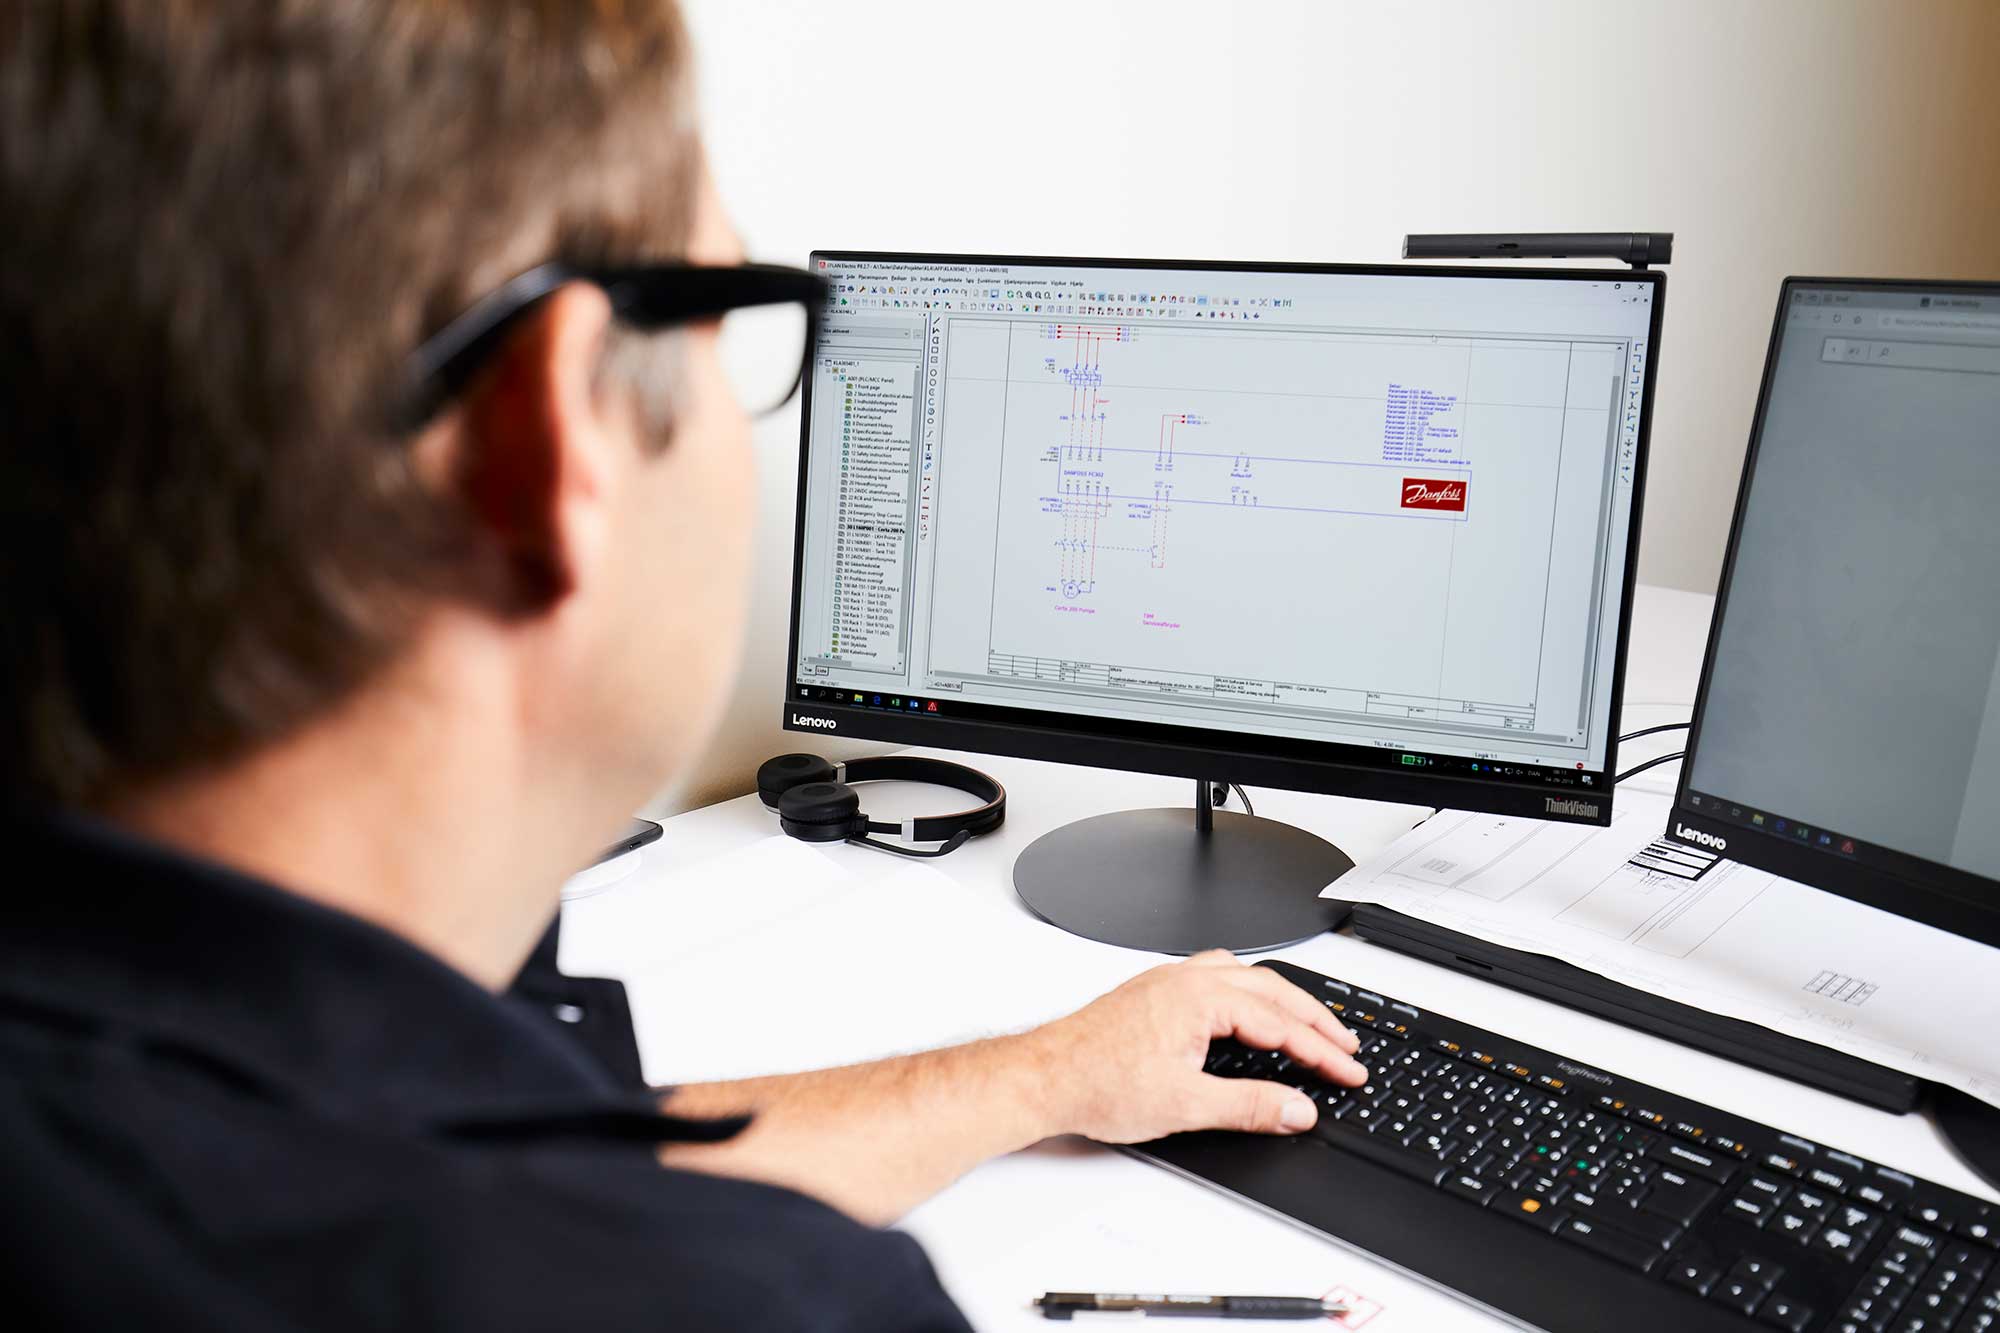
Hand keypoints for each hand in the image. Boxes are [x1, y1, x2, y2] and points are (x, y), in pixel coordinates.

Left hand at [1029, 950, 1368, 1143]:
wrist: (1044, 1077)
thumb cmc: (1096, 1083)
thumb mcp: (1185, 1104)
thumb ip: (1250, 1106)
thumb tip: (1298, 1109)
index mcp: (1199, 998)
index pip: (1280, 1023)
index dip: (1322, 1051)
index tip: (1349, 1071)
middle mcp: (1185, 980)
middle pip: (1270, 991)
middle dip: (1314, 1020)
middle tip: (1347, 1048)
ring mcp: (1168, 982)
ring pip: (1245, 979)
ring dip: (1283, 1001)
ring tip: (1311, 1024)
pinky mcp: (1155, 993)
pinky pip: (1217, 977)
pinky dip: (1249, 992)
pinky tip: (1250, 1008)